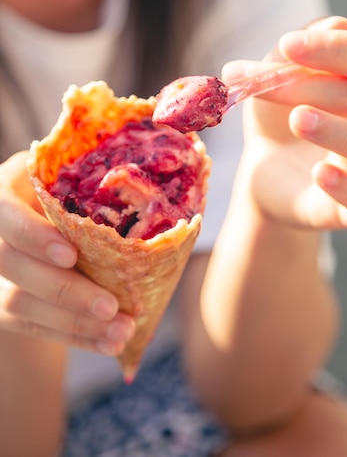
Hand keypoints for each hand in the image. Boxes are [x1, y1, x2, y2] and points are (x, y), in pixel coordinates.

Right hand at [0, 151, 134, 352]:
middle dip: (63, 290)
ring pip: (20, 304)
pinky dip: (76, 337)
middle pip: (12, 265)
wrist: (46, 225)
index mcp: (6, 190)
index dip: (33, 236)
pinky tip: (110, 343)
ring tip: (121, 332)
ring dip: (74, 323)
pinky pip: (36, 327)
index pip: (4, 213)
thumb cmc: (70, 189)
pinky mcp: (6, 305)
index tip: (71, 254)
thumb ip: (94, 180)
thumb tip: (159, 183)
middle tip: (110, 307)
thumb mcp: (74, 175)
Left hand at [221, 17, 346, 228]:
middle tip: (264, 86)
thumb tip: (340, 21)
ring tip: (299, 120)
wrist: (261, 172)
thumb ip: (294, 53)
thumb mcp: (271, 80)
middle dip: (314, 87)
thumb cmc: (275, 118)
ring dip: (343, 134)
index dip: (342, 48)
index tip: (290, 44)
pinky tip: (320, 174)